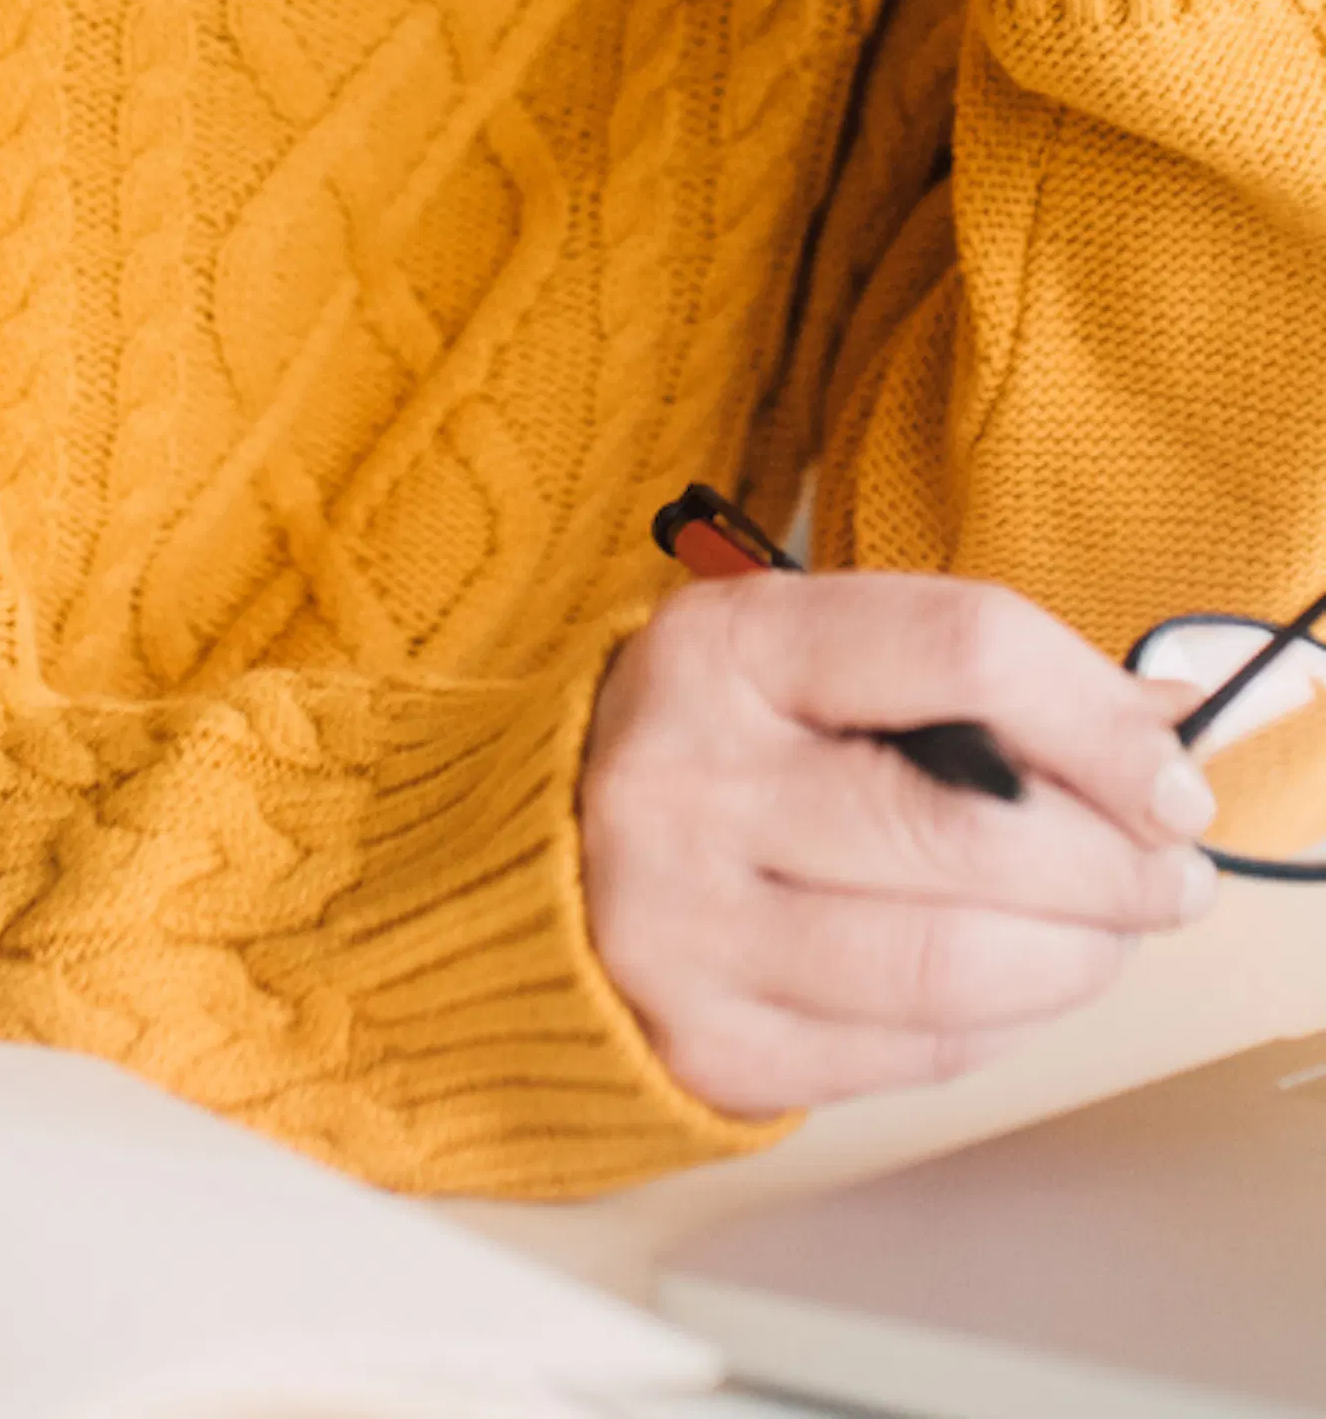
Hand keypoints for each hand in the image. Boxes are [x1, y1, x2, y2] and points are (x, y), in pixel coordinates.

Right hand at [581, 568, 1217, 1116]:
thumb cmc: (710, 746)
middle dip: (1115, 865)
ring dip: (1078, 956)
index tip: (1164, 776)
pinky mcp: (710, 1041)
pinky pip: (918, 1054)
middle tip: (1161, 874)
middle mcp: (684, 779)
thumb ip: (971, 678)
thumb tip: (1166, 717)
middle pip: (975, 829)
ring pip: (957, 965)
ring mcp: (684, 921)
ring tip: (1096, 932)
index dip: (1099, 720)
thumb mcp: (807, 658)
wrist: (538, 855)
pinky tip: (1000, 981)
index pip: (960, 651)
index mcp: (718, 648)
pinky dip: (1001, 1024)